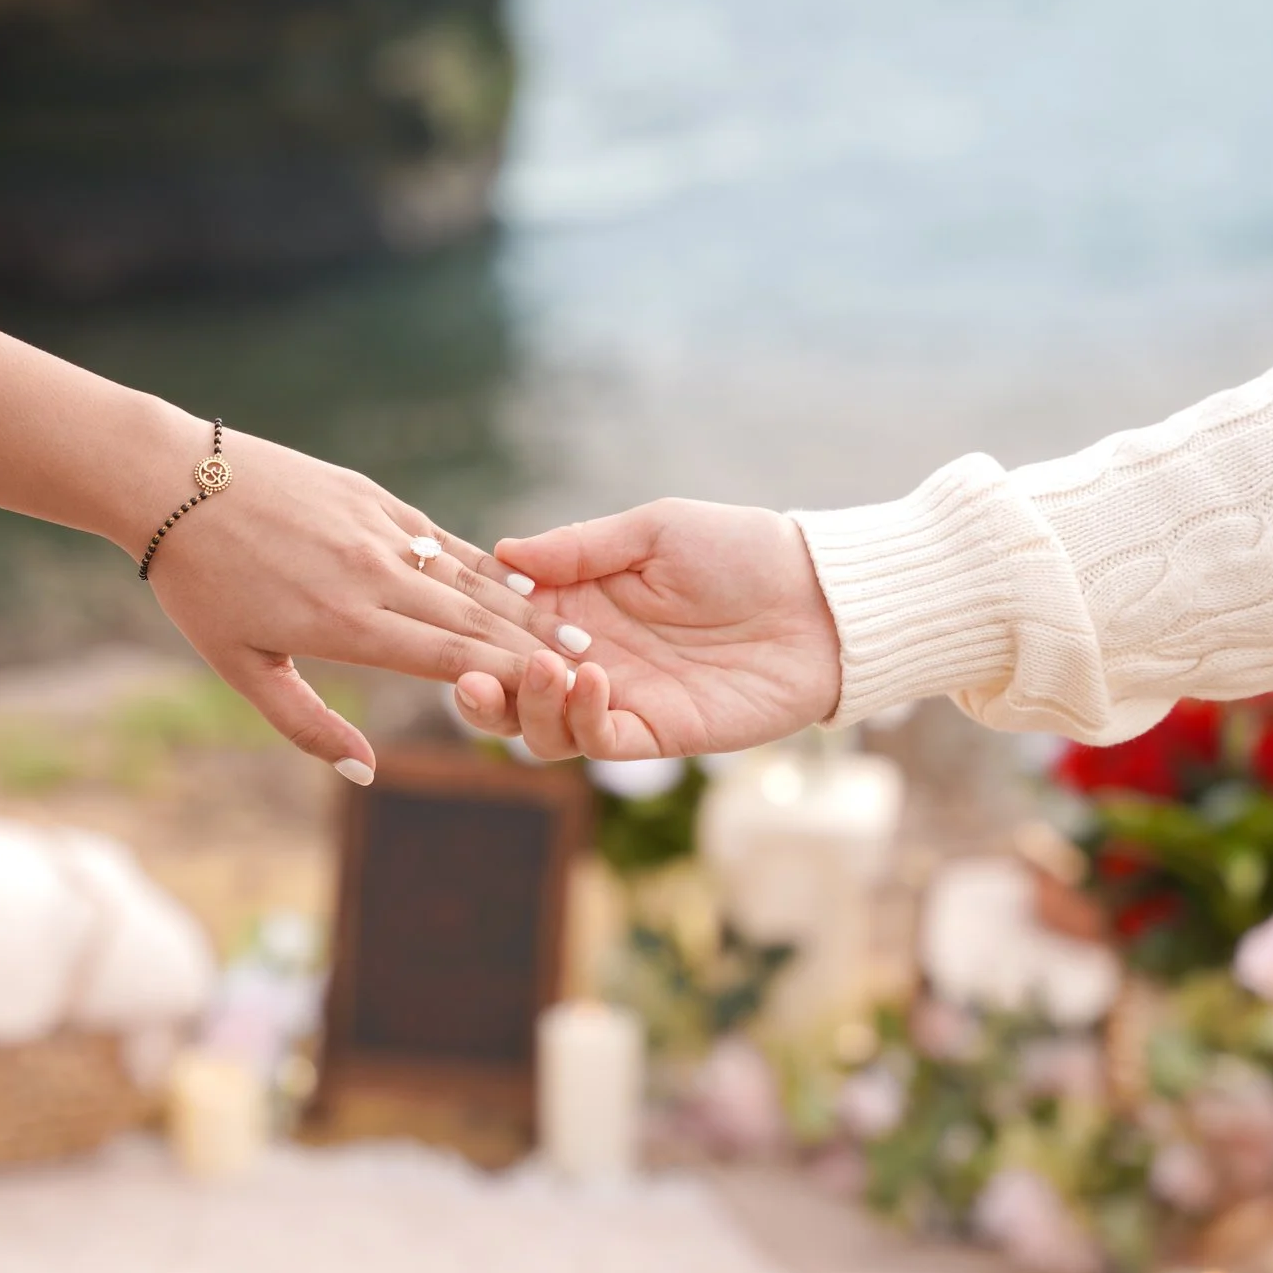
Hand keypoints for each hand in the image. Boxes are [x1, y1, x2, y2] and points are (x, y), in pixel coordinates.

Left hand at [142, 425, 582, 780]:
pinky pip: (440, 538)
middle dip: (535, 644)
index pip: (448, 657)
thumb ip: (307, 724)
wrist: (173, 482)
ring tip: (570, 627)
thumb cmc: (199, 586)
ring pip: (466, 574)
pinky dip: (482, 561)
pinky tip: (516, 576)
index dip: (508, 677)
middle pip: (473, 616)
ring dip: (522, 604)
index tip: (555, 694)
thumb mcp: (240, 668)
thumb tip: (367, 771)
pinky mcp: (373, 497)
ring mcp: (378, 529)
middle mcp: (373, 574)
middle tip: (592, 665)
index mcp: (344, 623)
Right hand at [449, 499, 839, 758]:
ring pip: (543, 729)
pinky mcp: (659, 732)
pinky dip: (582, 718)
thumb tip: (503, 550)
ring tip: (537, 669)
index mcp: (577, 603)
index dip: (473, 625)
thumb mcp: (656, 530)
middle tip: (471, 672)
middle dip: (477, 689)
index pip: (503, 625)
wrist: (820, 599)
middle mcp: (587, 656)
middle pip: (507, 691)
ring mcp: (621, 699)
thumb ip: (582, 547)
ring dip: (525, 707)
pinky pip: (601, 742)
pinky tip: (589, 678)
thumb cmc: (742, 551)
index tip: (452, 614)